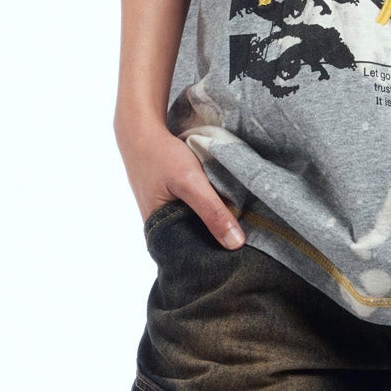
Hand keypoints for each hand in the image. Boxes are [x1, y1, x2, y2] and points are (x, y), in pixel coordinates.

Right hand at [115, 109, 243, 248]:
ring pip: (197, 230)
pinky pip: (195, 215)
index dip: (216, 259)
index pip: (193, 260)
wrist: (142, 131)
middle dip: (218, 244)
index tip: (241, 259)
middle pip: (196, 246)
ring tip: (240, 228)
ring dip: (215, 227)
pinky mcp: (173, 204)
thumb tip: (236, 244)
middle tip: (249, 246)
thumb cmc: (161, 156)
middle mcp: (161, 231)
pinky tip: (227, 210)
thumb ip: (212, 212)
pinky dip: (209, 213)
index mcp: (159, 235)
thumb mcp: (190, 182)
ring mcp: (166, 217)